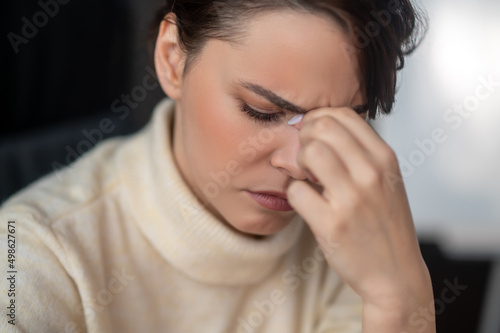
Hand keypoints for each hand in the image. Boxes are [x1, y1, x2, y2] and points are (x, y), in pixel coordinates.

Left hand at [286, 107, 434, 331]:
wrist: (395, 273)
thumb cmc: (385, 223)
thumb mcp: (385, 180)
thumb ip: (358, 152)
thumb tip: (315, 127)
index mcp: (385, 158)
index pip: (342, 114)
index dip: (317, 119)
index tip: (311, 135)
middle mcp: (371, 173)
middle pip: (322, 126)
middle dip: (303, 136)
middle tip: (304, 156)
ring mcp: (352, 199)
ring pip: (308, 153)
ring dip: (297, 162)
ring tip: (305, 177)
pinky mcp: (332, 224)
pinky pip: (296, 191)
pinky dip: (295, 194)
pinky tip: (306, 202)